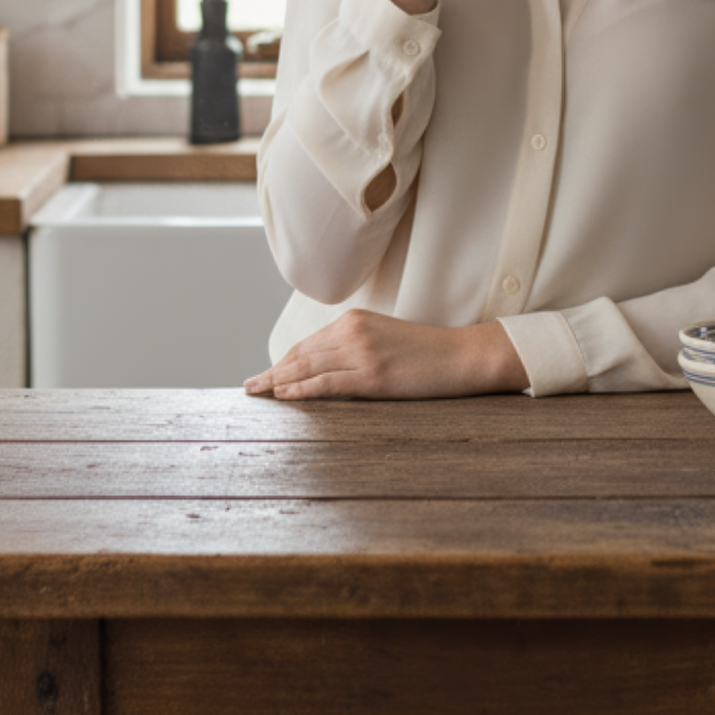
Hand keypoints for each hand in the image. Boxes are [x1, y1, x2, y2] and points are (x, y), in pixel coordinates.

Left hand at [243, 310, 528, 399]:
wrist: (463, 356)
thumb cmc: (428, 353)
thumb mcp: (386, 340)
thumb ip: (355, 348)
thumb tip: (325, 369)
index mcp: (355, 320)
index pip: (308, 344)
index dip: (283, 361)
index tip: (266, 374)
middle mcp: (353, 331)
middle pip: (301, 354)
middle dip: (273, 371)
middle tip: (250, 386)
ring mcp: (362, 352)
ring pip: (307, 367)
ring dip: (278, 381)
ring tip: (258, 392)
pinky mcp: (373, 375)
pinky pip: (326, 383)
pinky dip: (301, 390)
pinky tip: (283, 395)